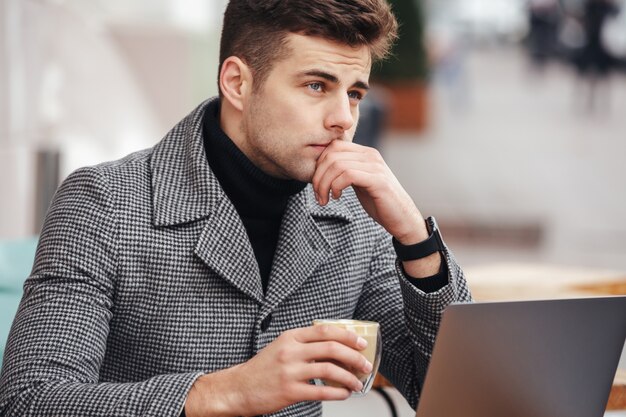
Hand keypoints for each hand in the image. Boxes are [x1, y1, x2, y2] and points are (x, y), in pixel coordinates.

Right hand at [185, 325, 371, 416]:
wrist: (238, 388)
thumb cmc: (263, 368)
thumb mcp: (282, 347)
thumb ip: (304, 344)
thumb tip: (336, 347)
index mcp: (290, 337)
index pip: (324, 330)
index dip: (347, 336)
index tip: (361, 342)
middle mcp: (291, 351)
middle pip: (331, 348)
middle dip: (354, 356)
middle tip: (365, 364)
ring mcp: (290, 371)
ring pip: (329, 370)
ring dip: (349, 377)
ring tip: (357, 383)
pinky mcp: (289, 391)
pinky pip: (321, 391)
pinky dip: (337, 393)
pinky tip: (344, 394)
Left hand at [312, 140, 426, 243]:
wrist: (402, 219)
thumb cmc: (378, 202)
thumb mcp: (359, 182)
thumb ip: (346, 171)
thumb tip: (322, 168)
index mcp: (365, 153)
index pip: (333, 146)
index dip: (319, 164)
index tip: (317, 183)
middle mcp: (371, 155)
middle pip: (331, 155)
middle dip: (318, 176)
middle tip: (318, 195)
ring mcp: (375, 166)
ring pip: (337, 165)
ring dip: (324, 184)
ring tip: (325, 199)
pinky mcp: (378, 180)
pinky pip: (348, 175)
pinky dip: (336, 186)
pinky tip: (337, 197)